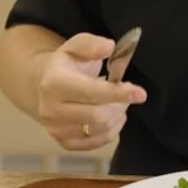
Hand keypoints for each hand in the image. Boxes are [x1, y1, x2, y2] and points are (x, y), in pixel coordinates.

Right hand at [35, 33, 146, 150]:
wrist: (46, 84)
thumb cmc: (68, 63)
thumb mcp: (77, 45)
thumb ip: (92, 45)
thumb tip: (109, 47)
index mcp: (53, 83)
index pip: (90, 92)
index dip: (117, 93)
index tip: (140, 94)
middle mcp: (50, 109)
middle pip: (97, 115)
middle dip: (119, 103)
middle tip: (127, 91)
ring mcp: (56, 129)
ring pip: (100, 129)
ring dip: (118, 114)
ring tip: (118, 100)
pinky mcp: (64, 142)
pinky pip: (98, 142)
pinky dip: (112, 129)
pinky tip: (112, 115)